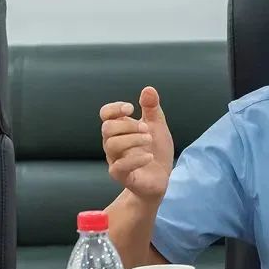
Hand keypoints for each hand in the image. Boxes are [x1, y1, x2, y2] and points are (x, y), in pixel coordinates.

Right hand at [100, 86, 173, 201]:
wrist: (162, 179)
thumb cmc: (156, 151)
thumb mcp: (158, 127)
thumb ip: (152, 109)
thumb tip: (148, 89)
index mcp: (120, 129)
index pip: (105, 114)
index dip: (114, 108)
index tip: (131, 108)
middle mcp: (114, 144)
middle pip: (107, 128)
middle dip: (128, 125)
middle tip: (147, 130)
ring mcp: (116, 160)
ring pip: (112, 145)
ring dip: (133, 139)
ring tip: (150, 140)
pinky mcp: (122, 176)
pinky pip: (119, 166)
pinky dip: (136, 159)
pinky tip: (149, 156)